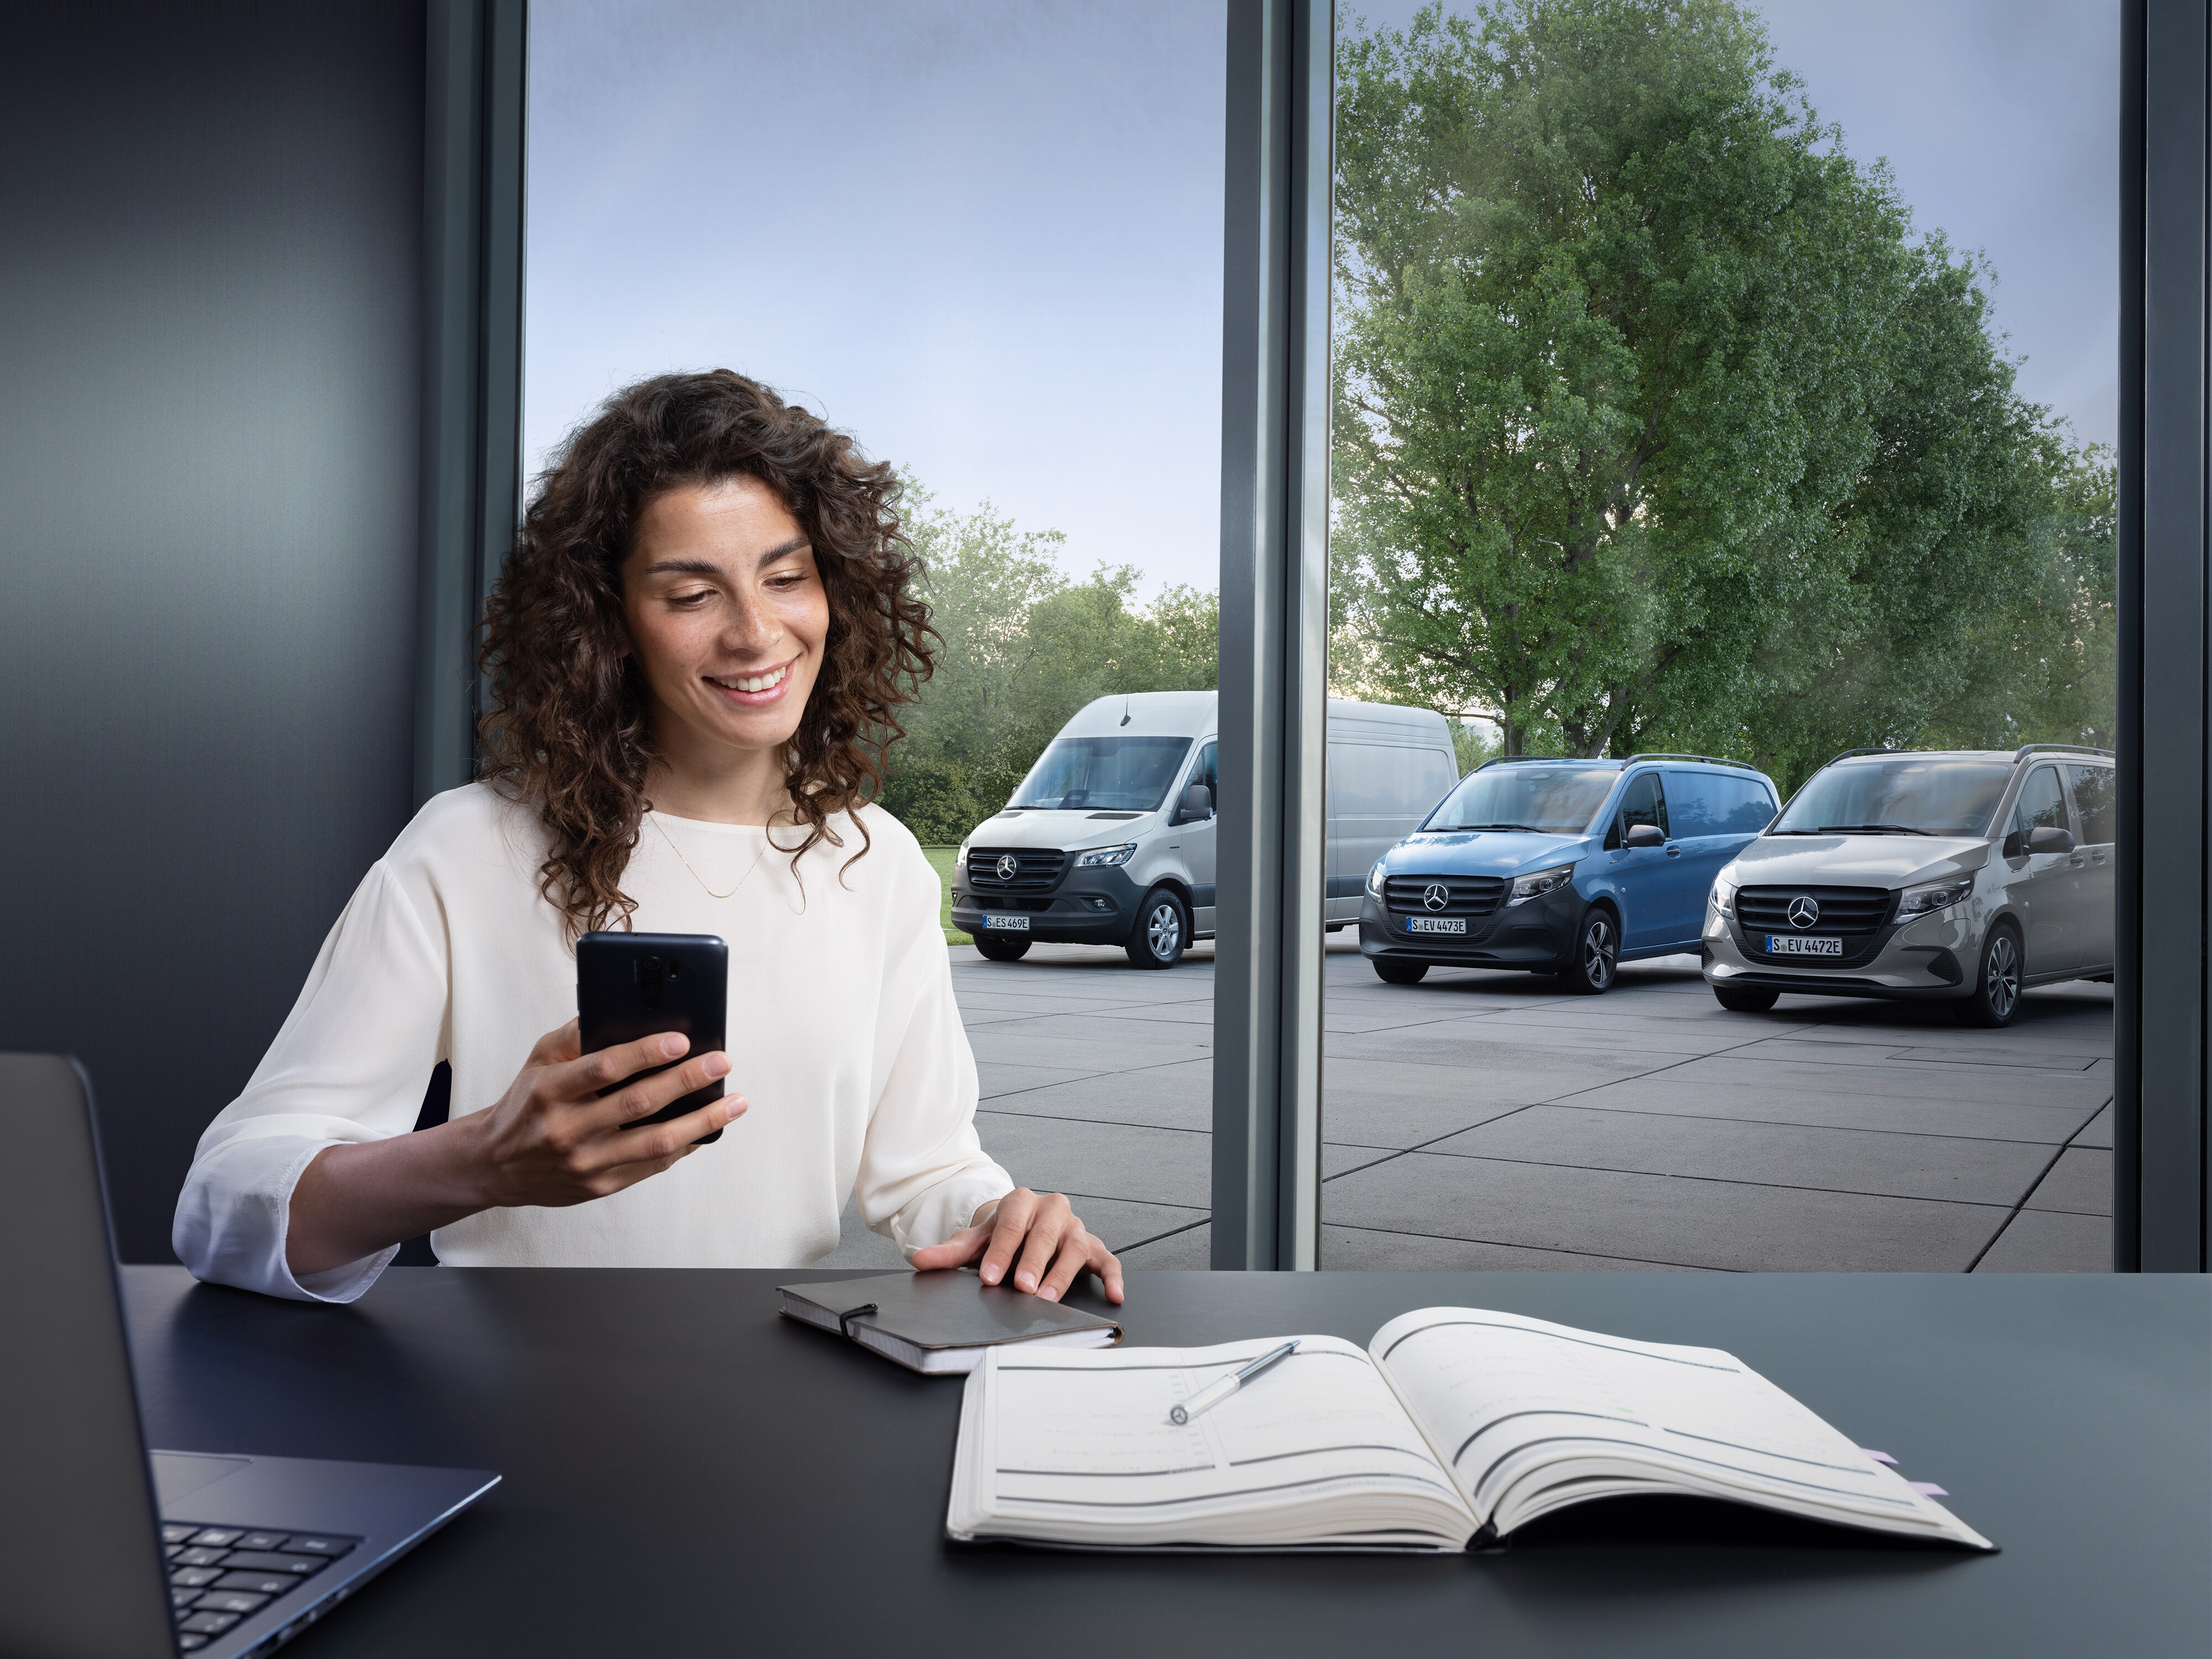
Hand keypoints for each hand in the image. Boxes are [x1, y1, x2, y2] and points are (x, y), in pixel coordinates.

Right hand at [286, 1020, 746, 1276]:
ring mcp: (585, 1163)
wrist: (495, 1165)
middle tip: (721, 1062)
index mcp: (549, 1092)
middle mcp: (566, 1130)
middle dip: (687, 1081)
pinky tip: (707, 1128)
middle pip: (637, 1104)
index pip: (604, 1068)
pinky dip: (684, 1146)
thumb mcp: (538, 1061)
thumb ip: (575, 1035)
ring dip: (701, 1121)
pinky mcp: (600, 1186)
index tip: (681, 1039)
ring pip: (655, 1143)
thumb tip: (620, 1009)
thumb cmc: (526, 1104)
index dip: (646, 1053)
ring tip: (734, 1102)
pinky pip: (652, 1166)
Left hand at [909, 1188, 1124, 1304]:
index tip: (991, 1277)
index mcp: (1020, 1201)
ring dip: (1062, 1274)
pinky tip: (1113, 1295)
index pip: (1011, 1226)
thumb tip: (920, 1260)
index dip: (1001, 1252)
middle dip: (1033, 1263)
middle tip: (1022, 1288)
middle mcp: (1052, 1209)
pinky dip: (1112, 1277)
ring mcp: (1074, 1226)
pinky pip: (1107, 1259)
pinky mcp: (1094, 1244)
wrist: (1023, 1226)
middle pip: (1044, 1235)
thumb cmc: (1002, 1236)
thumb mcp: (975, 1240)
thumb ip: (950, 1252)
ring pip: (1075, 1247)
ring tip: (1049, 1298)